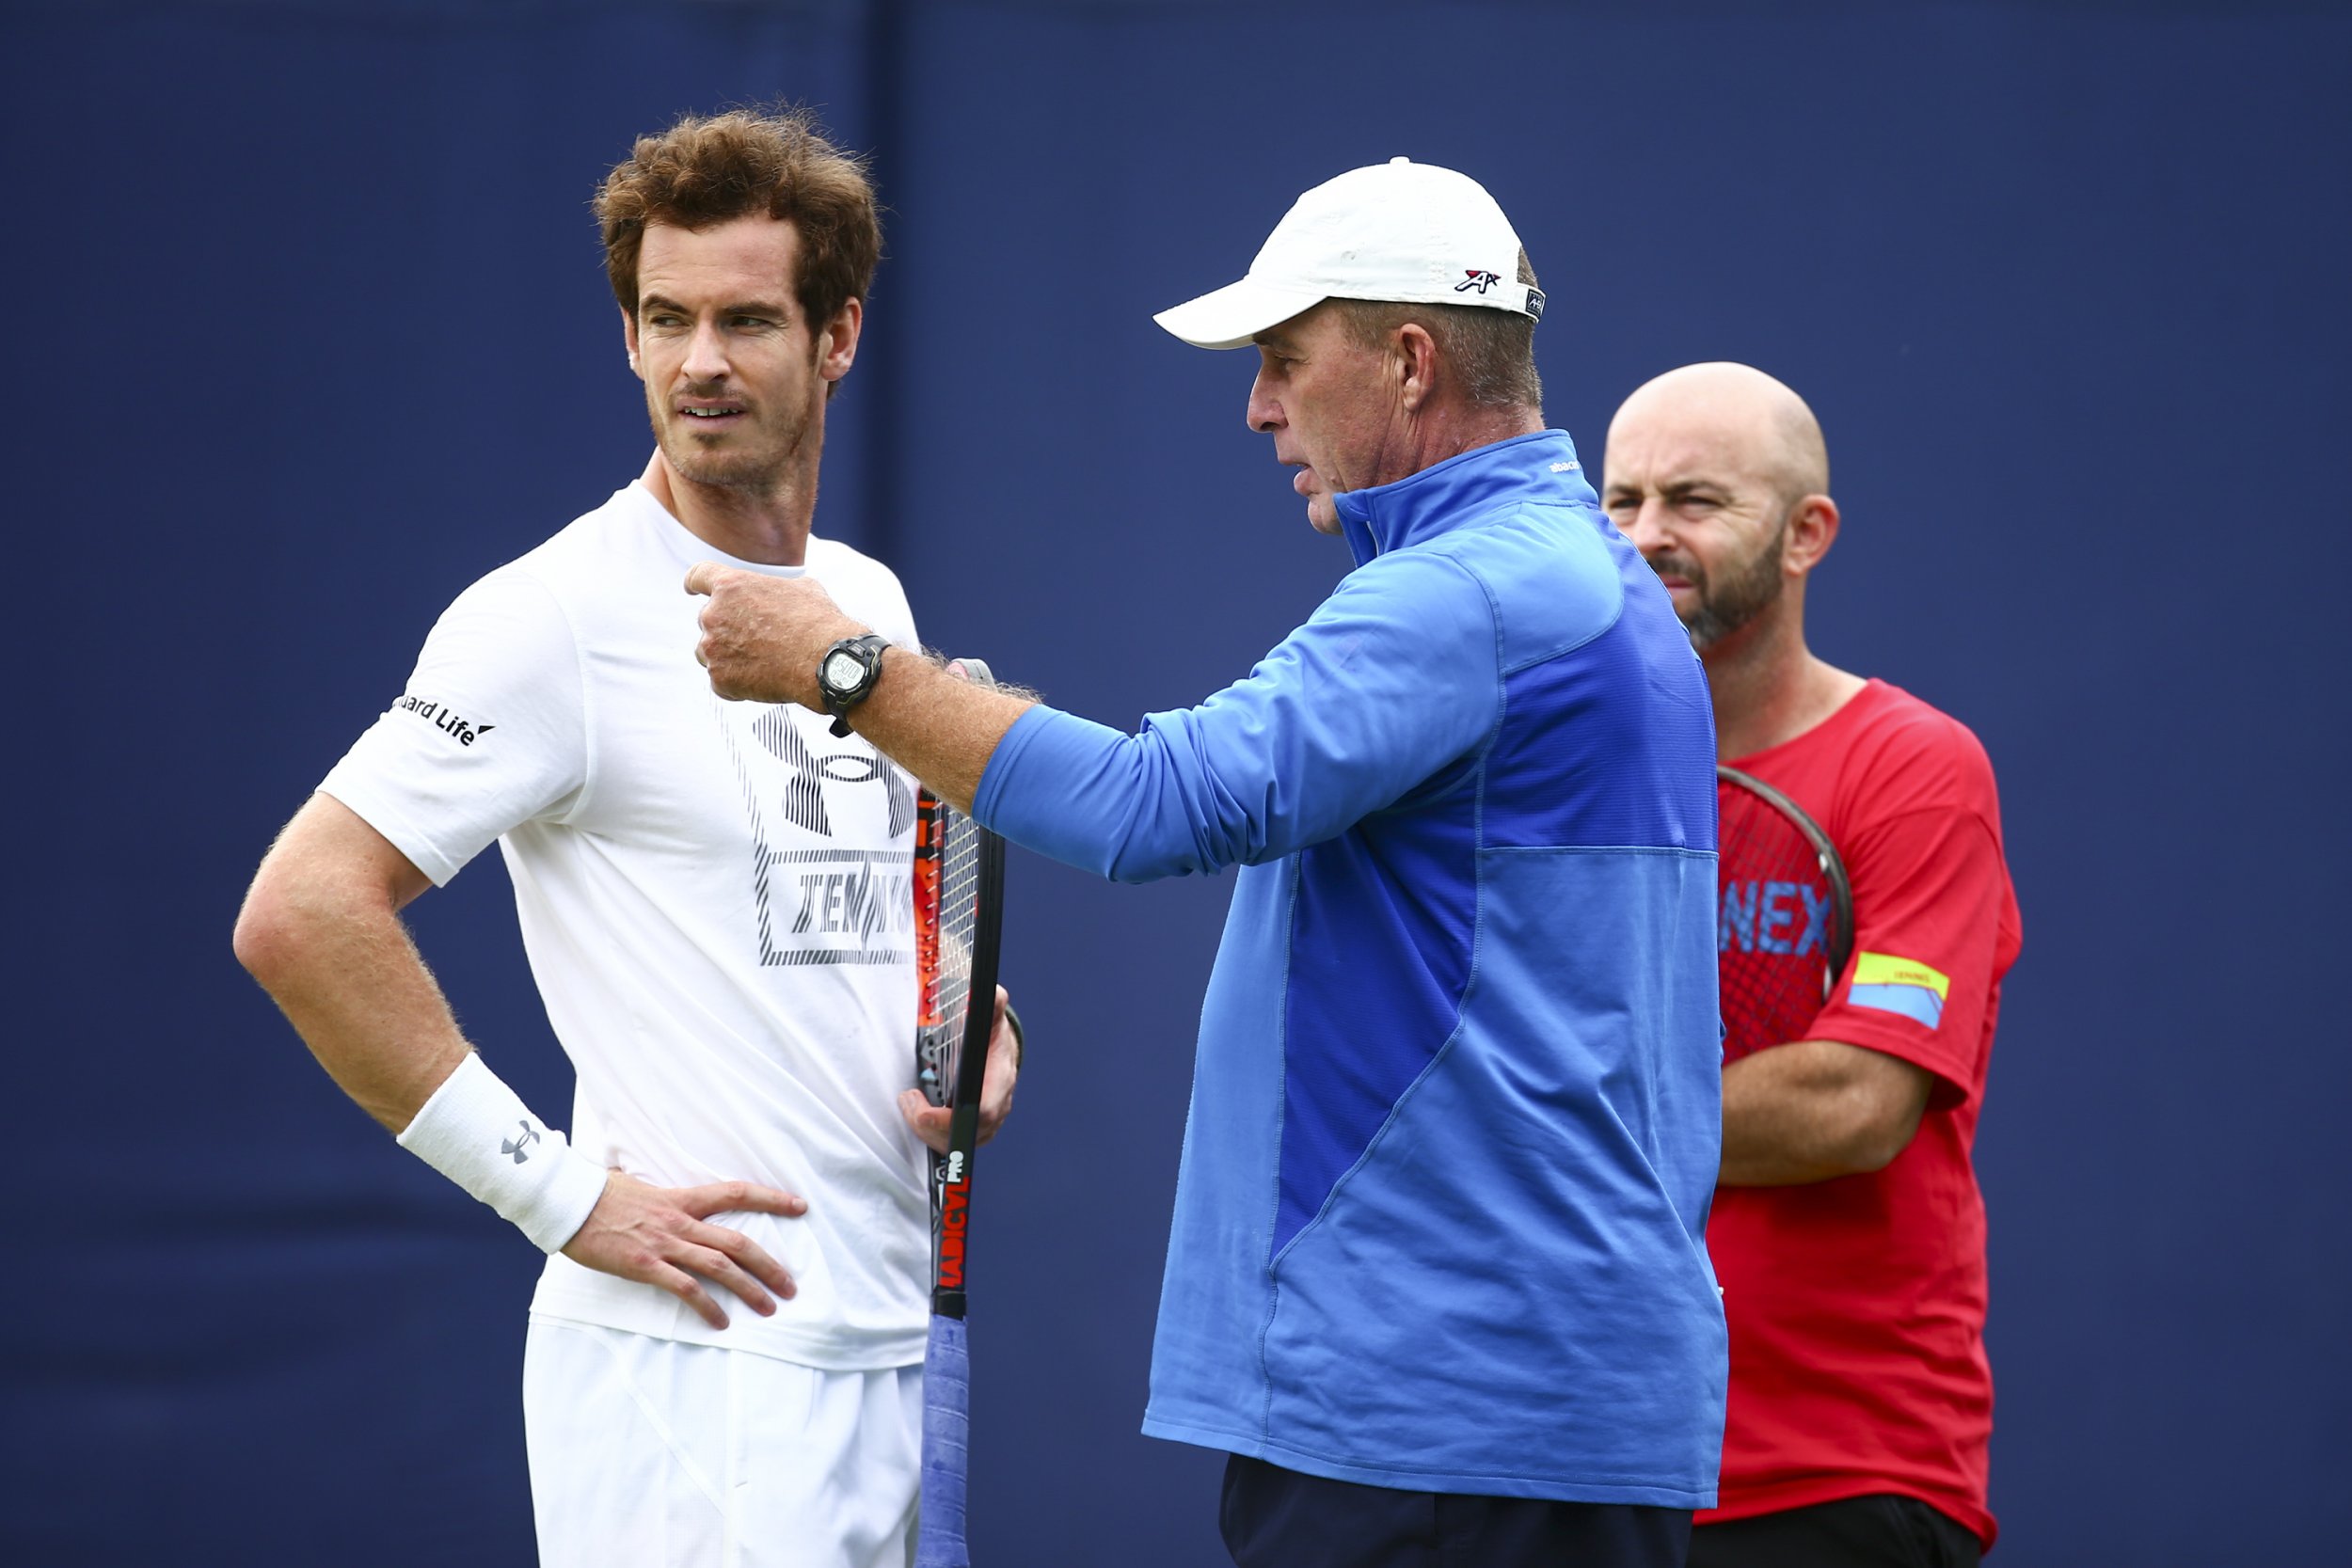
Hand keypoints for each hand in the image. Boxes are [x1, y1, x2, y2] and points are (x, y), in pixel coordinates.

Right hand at [561, 1171, 807, 1329]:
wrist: (569, 1202)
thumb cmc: (601, 1193)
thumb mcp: (641, 1186)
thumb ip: (664, 1195)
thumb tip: (666, 1194)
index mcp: (683, 1198)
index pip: (737, 1193)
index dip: (772, 1198)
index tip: (800, 1207)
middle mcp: (681, 1221)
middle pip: (738, 1242)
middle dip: (770, 1265)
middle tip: (791, 1286)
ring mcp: (665, 1244)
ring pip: (720, 1266)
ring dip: (749, 1289)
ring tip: (769, 1308)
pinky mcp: (646, 1265)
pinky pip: (686, 1288)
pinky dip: (708, 1306)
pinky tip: (721, 1321)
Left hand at [684, 562, 862, 704]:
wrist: (825, 662)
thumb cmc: (818, 623)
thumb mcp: (801, 588)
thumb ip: (775, 588)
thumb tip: (779, 593)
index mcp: (731, 586)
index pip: (698, 577)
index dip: (694, 583)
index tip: (691, 589)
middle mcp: (714, 615)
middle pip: (708, 620)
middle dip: (727, 628)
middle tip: (757, 639)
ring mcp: (713, 649)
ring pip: (709, 652)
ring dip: (727, 656)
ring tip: (762, 661)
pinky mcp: (719, 679)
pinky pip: (720, 681)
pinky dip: (737, 683)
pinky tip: (763, 680)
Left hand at [898, 986, 1020, 1153]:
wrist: (1000, 1053)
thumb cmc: (992, 1036)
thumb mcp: (992, 1017)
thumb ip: (992, 1003)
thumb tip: (991, 990)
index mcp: (1001, 1080)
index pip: (984, 1111)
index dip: (953, 1118)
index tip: (925, 1113)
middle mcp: (998, 1107)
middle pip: (966, 1133)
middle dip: (931, 1126)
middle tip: (908, 1102)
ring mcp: (987, 1123)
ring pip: (956, 1142)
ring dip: (926, 1130)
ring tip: (908, 1103)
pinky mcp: (974, 1130)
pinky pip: (951, 1142)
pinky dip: (930, 1133)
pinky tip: (917, 1113)